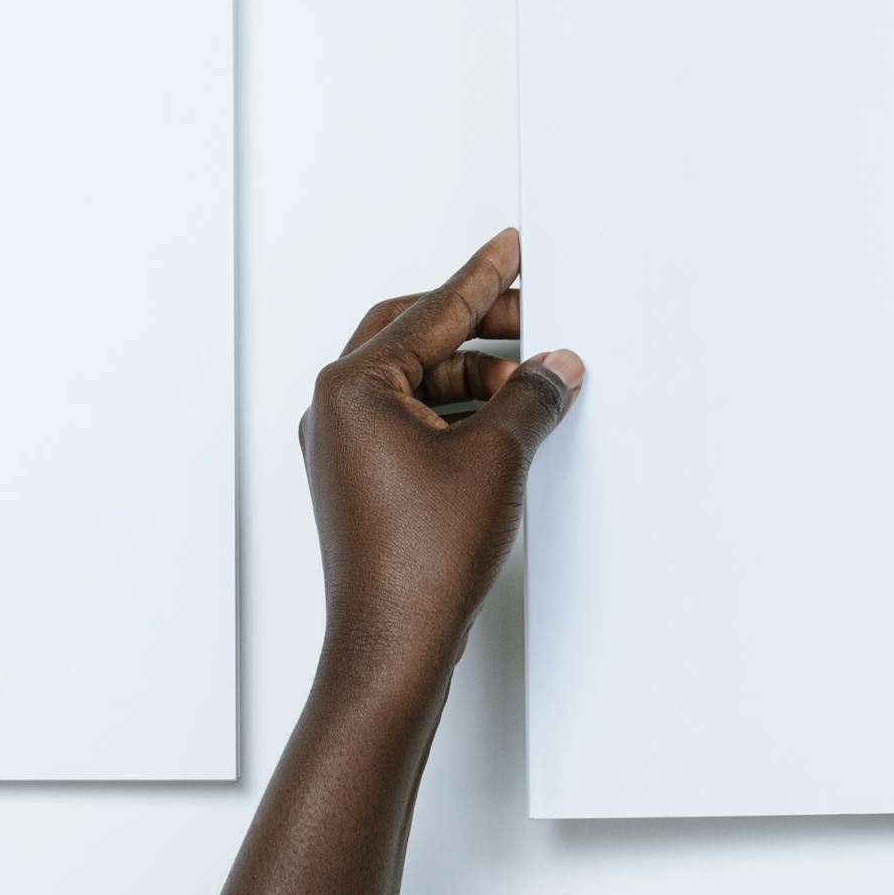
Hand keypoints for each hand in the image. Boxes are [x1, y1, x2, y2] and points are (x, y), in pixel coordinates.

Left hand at [297, 229, 583, 707]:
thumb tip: (557, 368)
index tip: (511, 249)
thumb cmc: (419, 561)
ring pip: (420, 383)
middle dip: (481, 325)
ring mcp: (346, 448)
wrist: (393, 645)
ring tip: (540, 382)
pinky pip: (417, 423)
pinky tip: (511, 423)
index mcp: (352, 386)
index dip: (483, 278)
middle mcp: (336, 411)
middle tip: (538, 315)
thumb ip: (531, 398)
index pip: (430, 310)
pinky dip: (463, 415)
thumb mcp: (496, 459)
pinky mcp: (364, 482)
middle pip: (417, 338)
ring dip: (479, 377)